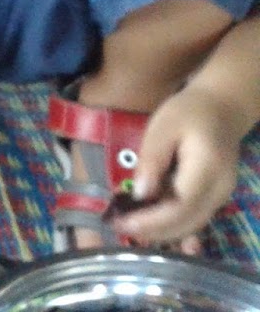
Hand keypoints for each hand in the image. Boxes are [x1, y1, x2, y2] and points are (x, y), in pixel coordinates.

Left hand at [116, 83, 247, 251]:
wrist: (221, 108)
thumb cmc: (188, 113)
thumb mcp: (162, 127)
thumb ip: (152, 160)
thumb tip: (140, 194)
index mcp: (207, 169)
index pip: (181, 206)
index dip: (152, 220)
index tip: (122, 222)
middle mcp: (219, 189)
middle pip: (187, 222)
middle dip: (152, 231)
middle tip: (118, 226)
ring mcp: (220, 196)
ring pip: (191, 225)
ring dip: (160, 231)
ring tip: (127, 226)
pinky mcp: (215, 197)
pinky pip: (194, 218)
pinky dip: (171, 224)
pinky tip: (147, 222)